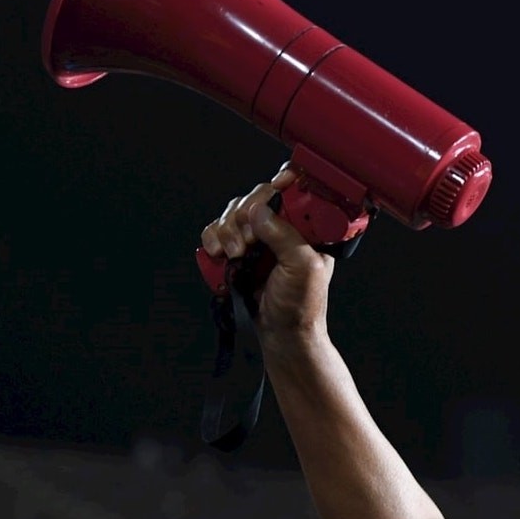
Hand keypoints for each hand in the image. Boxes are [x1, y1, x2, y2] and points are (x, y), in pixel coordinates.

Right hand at [199, 166, 337, 342]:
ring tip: (234, 256)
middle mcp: (282, 227)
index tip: (274, 189)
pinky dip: (213, 238)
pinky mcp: (237, 250)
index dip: (280, 184)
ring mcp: (258, 238)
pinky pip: (217, 231)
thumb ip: (285, 235)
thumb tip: (259, 210)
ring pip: (233, 213)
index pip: (292, 190)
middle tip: (247, 245)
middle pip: (255, 197)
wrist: (281, 334)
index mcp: (306, 227)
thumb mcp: (303, 267)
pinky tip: (219, 255)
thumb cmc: (301, 305)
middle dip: (243, 218)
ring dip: (227, 231)